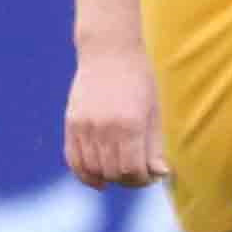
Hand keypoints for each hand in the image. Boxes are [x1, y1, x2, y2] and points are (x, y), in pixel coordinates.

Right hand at [64, 45, 168, 188]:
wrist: (109, 52)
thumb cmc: (138, 81)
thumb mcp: (153, 111)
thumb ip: (155, 144)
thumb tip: (160, 173)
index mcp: (130, 124)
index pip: (133, 169)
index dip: (143, 180)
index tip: (150, 176)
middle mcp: (105, 127)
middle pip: (112, 172)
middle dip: (128, 180)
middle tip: (137, 175)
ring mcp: (84, 126)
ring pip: (92, 169)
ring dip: (107, 178)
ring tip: (120, 174)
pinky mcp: (71, 123)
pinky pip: (73, 159)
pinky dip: (84, 174)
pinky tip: (98, 180)